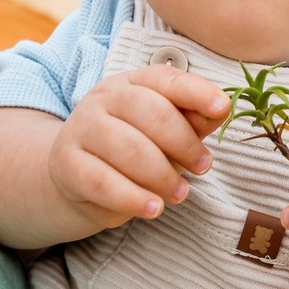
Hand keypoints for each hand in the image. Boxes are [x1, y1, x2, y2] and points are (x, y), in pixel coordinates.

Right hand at [49, 64, 229, 231]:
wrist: (77, 173)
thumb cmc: (135, 145)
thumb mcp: (167, 130)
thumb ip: (193, 119)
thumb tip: (221, 109)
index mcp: (134, 82)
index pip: (167, 80)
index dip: (197, 92)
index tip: (222, 108)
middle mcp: (105, 98)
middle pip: (151, 114)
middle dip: (184, 144)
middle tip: (203, 168)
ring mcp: (82, 127)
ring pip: (129, 149)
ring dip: (162, 175)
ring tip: (180, 194)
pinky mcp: (67, 163)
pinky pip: (102, 182)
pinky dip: (133, 198)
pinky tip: (153, 208)